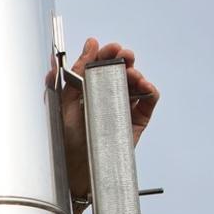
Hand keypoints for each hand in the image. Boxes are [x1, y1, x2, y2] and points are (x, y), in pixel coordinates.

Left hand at [62, 37, 159, 199]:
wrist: (74, 168)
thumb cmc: (66, 139)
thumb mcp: (64, 102)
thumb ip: (72, 73)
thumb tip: (88, 45)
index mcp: (88, 90)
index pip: (99, 65)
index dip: (105, 54)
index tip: (108, 48)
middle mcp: (106, 96)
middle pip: (120, 70)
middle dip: (123, 58)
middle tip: (123, 55)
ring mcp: (123, 108)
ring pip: (136, 82)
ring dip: (136, 72)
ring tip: (130, 74)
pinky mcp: (136, 121)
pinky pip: (149, 101)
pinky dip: (149, 90)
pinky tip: (142, 86)